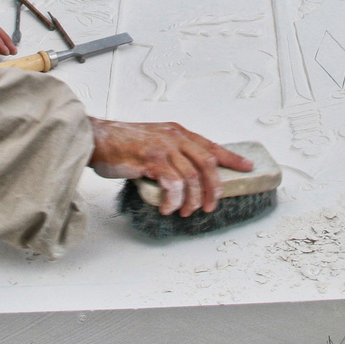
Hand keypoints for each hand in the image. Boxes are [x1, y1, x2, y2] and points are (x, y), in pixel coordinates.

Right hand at [87, 119, 253, 215]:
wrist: (96, 139)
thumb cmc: (121, 144)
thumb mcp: (154, 141)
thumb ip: (172, 153)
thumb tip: (187, 177)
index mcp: (178, 132)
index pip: (212, 146)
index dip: (232, 158)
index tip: (248, 167)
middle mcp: (174, 137)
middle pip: (208, 164)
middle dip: (214, 189)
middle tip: (211, 205)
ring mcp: (163, 147)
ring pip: (192, 177)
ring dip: (192, 200)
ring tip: (185, 211)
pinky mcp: (151, 159)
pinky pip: (173, 184)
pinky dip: (174, 200)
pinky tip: (168, 207)